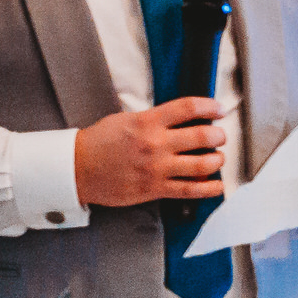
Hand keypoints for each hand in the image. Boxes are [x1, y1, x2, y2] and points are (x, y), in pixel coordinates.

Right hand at [73, 97, 224, 206]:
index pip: (188, 108)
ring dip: (217, 160)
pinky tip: (217, 185)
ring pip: (202, 164)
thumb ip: (154, 118)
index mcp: (148, 122)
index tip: (219, 109)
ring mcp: (157, 168)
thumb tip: (180, 118)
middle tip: (219, 136)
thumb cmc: (100, 143)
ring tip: (218, 158)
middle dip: (218, 135)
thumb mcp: (126, 119)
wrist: (77, 169)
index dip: (210, 107)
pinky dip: (209, 188)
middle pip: (202, 136)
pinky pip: (190, 190)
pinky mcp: (155, 189)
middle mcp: (156, 144)